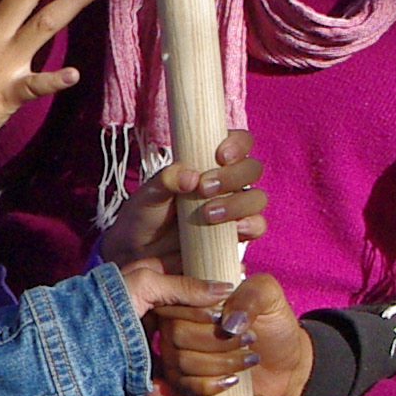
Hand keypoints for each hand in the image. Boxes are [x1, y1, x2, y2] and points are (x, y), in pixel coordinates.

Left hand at [98, 130, 267, 273]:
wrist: (139, 253)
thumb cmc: (146, 214)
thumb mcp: (149, 194)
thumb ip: (166, 179)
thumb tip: (191, 176)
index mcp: (210, 162)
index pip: (238, 143)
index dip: (238, 144)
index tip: (220, 155)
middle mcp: (228, 183)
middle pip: (252, 169)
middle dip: (233, 176)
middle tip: (205, 188)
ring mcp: (234, 210)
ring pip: (256, 199)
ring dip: (239, 204)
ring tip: (208, 214)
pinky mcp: (235, 236)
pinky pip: (255, 228)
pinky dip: (250, 227)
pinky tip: (234, 231)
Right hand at [150, 268, 305, 395]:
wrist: (285, 365)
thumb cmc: (274, 325)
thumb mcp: (270, 298)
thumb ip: (251, 295)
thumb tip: (227, 323)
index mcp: (190, 299)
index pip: (176, 303)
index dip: (202, 315)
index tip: (234, 323)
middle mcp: (175, 326)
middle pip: (176, 335)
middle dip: (218, 341)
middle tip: (249, 340)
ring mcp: (175, 357)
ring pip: (180, 362)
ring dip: (219, 363)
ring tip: (249, 359)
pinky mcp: (182, 385)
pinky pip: (180, 388)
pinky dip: (208, 386)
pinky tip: (232, 381)